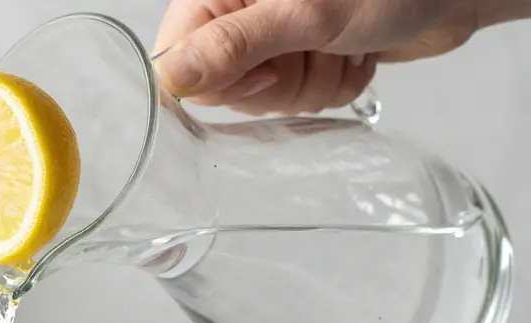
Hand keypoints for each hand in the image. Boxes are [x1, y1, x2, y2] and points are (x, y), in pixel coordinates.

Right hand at [154, 0, 479, 113]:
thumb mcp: (306, 14)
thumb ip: (235, 46)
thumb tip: (174, 77)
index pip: (180, 57)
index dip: (221, 79)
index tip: (268, 67)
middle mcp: (242, 14)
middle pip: (226, 87)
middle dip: (283, 81)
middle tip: (319, 46)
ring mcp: (274, 38)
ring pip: (269, 99)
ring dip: (318, 82)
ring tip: (346, 44)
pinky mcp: (304, 58)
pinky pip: (302, 101)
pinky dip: (337, 84)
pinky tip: (356, 53)